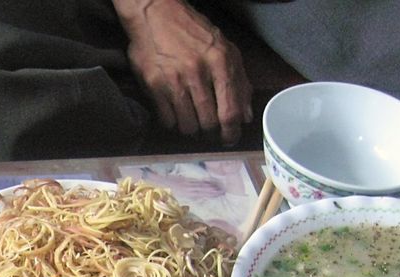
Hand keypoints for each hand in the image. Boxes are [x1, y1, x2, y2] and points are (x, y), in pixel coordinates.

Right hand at [114, 0, 252, 144]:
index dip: (231, 131)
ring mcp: (173, 80)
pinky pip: (167, 120)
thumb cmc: (193, 32)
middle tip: (209, 130)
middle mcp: (197, 72)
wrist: (156, 15)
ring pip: (187, 125)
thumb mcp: (224, 49)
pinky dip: (173, 123)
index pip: (230, 110)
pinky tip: (175, 113)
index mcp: (220, 61)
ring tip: (192, 121)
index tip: (230, 139)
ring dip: (191, 129)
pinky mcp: (153, 85)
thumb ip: (239, 81)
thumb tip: (246, 116)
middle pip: (208, 122)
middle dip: (210, 131)